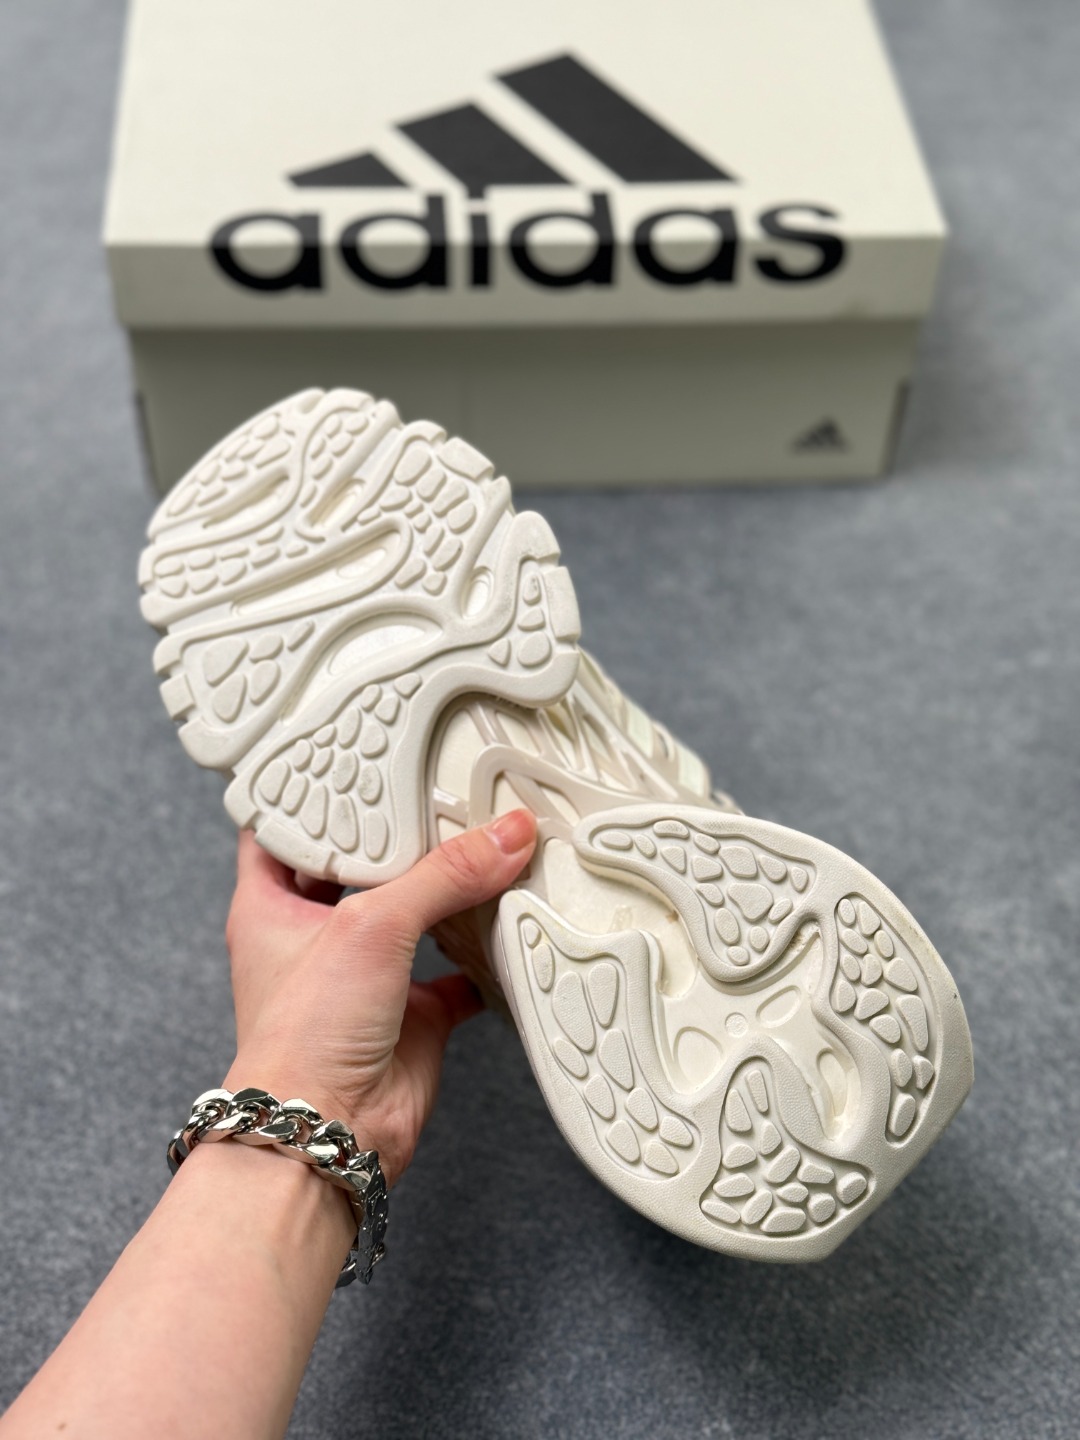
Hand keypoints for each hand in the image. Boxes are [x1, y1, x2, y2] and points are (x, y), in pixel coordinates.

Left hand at [221, 810, 536, 1183]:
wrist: (327, 1135)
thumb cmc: (305, 1035)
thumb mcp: (370, 926)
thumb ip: (444, 874)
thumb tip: (509, 832)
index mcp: (271, 905)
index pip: (284, 828)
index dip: (312, 791)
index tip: (353, 753)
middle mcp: (317, 936)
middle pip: (362, 867)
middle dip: (401, 834)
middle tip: (441, 782)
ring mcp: (367, 977)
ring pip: (416, 915)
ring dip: (451, 888)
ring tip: (489, 834)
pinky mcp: (414, 1015)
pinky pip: (459, 972)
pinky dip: (488, 952)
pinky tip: (518, 919)